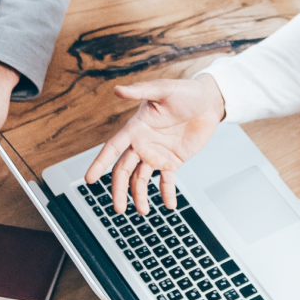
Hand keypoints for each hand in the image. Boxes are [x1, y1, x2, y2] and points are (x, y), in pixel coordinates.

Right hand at [85, 74, 225, 214]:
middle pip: (124, 170)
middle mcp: (142, 144)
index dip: (100, 163)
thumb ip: (141, 91)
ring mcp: (157, 154)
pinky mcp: (173, 161)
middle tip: (118, 209)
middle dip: (119, 190)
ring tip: (144, 211)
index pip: (113, 148)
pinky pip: (166, 181)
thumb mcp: (164, 90)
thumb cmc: (185, 92)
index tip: (89, 179)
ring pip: (141, 179)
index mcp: (135, 128)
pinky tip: (169, 205)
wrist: (210, 102)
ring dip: (140, 196)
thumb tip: (118, 89)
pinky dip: (166, 194)